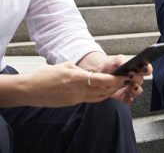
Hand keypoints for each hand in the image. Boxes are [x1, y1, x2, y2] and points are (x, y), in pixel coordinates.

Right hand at [0, 61, 127, 107]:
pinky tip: (104, 91)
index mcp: (77, 79)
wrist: (30, 90)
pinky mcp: (72, 103)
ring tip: (118, 85)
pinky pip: (90, 100)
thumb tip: (91, 73)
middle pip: (103, 91)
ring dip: (109, 92)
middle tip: (126, 80)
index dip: (115, 79)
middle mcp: (78, 91)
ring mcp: (75, 99)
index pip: (102, 81)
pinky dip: (100, 96)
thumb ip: (80, 70)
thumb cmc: (46, 75)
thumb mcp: (66, 66)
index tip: (124, 76)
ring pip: (99, 98)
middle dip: (116, 86)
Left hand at [77, 52, 152, 104]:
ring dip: (135, 90)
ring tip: (131, 88)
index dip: (147, 69)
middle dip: (138, 79)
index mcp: (136, 69)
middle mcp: (135, 79)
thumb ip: (122, 60)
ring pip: (137, 91)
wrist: (100, 73)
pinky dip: (128, 99)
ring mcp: (129, 88)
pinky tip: (126, 97)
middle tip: (132, 77)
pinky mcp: (123, 96)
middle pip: (141, 80)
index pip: (146, 69)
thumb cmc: (111, 65)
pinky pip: (128, 99)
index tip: (144, 68)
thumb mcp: (116, 59)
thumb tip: (126, 64)